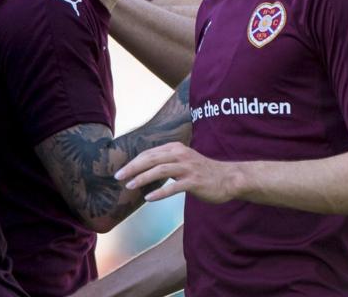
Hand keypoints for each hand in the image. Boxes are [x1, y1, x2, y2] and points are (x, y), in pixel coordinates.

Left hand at [116, 142, 235, 203]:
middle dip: (133, 167)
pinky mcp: (195, 182)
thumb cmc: (204, 172)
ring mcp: (189, 168)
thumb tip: (144, 169)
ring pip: (161, 170)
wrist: (229, 178)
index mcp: (177, 148)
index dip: (134, 161)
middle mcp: (182, 155)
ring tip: (129, 186)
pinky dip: (160, 192)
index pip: (150, 153)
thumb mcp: (184, 161)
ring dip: (142, 178)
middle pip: (152, 159)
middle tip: (118, 176)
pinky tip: (149, 198)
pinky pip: (174, 187)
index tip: (121, 171)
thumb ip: (167, 162)